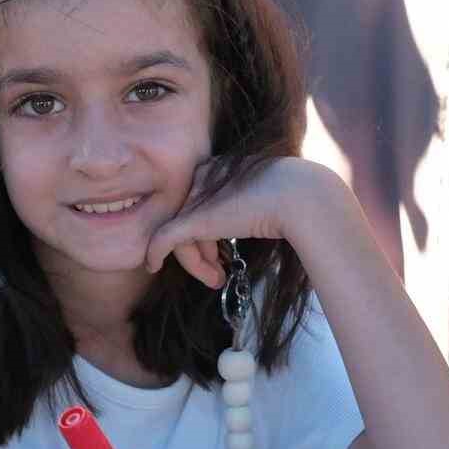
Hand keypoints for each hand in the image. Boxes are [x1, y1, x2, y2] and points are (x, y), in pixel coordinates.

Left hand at [145, 157, 348, 286]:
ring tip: (217, 281)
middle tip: (216, 276)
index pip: (201, 202)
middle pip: (190, 218)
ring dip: (195, 264)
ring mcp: (197, 197)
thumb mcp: (262, 200)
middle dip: (200, 251)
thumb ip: (243, 208)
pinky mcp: (192, 218)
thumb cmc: (291, 200)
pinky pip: (164, 238)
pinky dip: (155, 252)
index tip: (219, 255)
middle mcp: (203, 177)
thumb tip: (242, 220)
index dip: (207, 233)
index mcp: (220, 167)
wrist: (296, 198)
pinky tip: (152, 265)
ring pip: (181, 233)